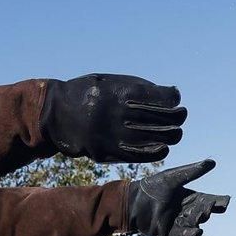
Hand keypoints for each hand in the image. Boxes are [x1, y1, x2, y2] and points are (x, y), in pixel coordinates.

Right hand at [41, 73, 185, 162]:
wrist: (55, 112)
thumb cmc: (87, 93)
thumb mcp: (110, 81)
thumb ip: (136, 87)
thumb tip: (172, 95)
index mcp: (120, 91)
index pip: (161, 98)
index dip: (173, 99)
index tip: (175, 99)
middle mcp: (119, 112)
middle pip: (164, 118)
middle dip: (177, 116)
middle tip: (180, 115)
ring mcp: (114, 133)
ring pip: (157, 138)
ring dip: (171, 134)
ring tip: (174, 131)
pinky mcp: (108, 151)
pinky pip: (141, 155)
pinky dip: (156, 151)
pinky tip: (162, 147)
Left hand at [127, 159, 229, 235]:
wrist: (133, 201)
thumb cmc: (153, 186)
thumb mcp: (174, 177)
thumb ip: (193, 172)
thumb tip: (213, 162)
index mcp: (190, 198)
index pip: (209, 201)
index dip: (218, 202)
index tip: (226, 200)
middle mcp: (186, 212)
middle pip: (203, 213)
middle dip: (208, 210)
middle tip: (210, 205)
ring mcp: (177, 224)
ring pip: (194, 225)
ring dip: (199, 221)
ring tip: (203, 214)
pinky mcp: (167, 235)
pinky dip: (189, 235)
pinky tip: (197, 231)